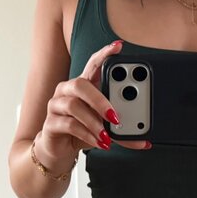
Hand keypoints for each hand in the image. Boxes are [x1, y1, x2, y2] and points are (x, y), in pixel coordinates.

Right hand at [37, 40, 151, 163]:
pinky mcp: (50, 123)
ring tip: (107, 135)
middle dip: (100, 99)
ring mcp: (56, 105)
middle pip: (80, 84)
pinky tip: (99, 142)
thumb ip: (122, 130)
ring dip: (94, 122)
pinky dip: (87, 134)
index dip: (104, 54)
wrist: (61, 150)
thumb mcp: (106, 128)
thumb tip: (146, 141)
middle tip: (115, 116)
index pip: (93, 64)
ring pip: (74, 106)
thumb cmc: (84, 131)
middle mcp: (68, 90)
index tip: (118, 47)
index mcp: (83, 85)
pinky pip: (69, 125)